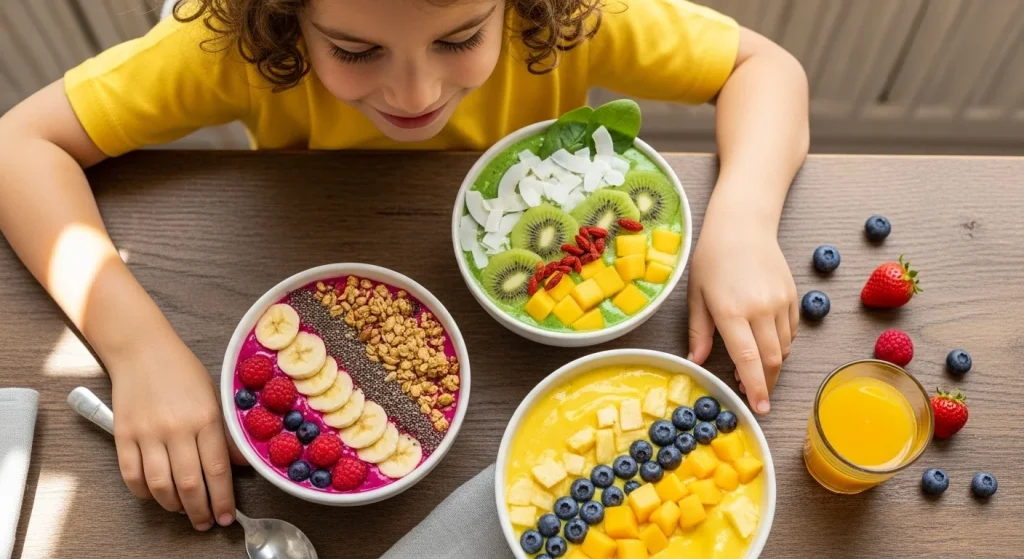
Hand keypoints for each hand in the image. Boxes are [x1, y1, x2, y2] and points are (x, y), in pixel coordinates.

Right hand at [109, 333, 242, 529]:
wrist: (142, 349)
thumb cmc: (183, 372)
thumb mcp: (214, 397)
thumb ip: (226, 433)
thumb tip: (239, 465)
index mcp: (207, 418)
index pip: (217, 470)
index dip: (223, 500)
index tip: (227, 516)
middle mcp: (178, 428)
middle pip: (190, 484)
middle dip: (200, 511)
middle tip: (206, 522)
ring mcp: (148, 433)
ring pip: (160, 486)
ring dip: (173, 506)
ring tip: (183, 511)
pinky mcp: (122, 435)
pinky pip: (132, 475)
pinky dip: (144, 493)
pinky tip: (155, 495)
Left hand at [686, 216, 797, 413]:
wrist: (743, 225)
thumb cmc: (712, 258)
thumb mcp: (696, 295)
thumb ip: (699, 332)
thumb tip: (696, 362)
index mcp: (731, 310)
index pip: (748, 359)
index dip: (754, 388)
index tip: (758, 408)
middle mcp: (760, 308)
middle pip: (771, 361)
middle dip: (765, 384)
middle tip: (754, 395)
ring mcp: (780, 302)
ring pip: (783, 349)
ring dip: (771, 365)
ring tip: (753, 368)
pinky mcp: (792, 296)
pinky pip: (791, 332)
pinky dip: (780, 345)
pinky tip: (764, 342)